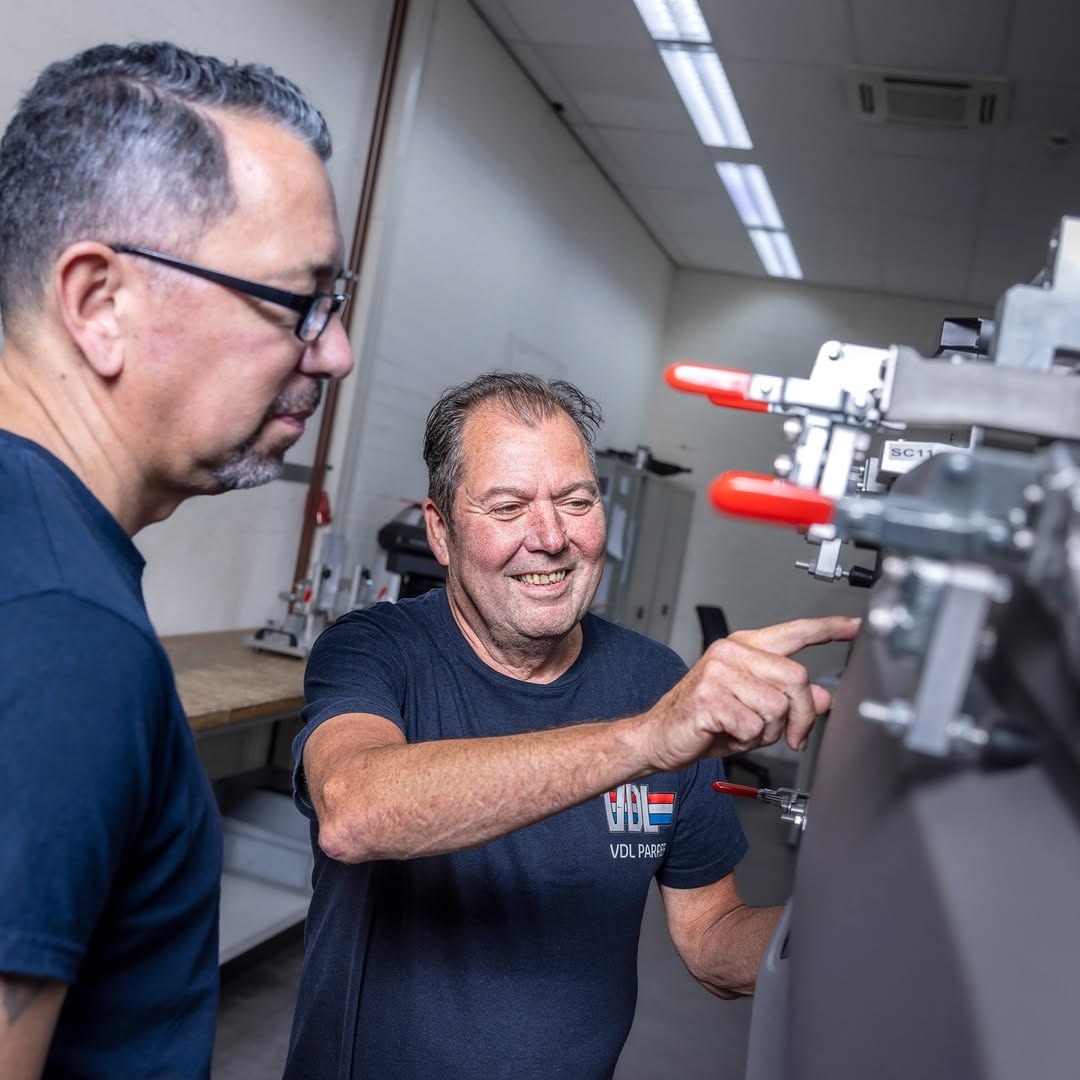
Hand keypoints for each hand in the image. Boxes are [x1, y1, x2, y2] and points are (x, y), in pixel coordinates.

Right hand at [638, 616, 858, 771]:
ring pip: (777, 706)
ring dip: (766, 732)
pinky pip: (753, 726)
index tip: (855, 626)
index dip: (828, 629)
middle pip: (796, 678)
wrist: (658, 737)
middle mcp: (731, 653)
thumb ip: (788, 698)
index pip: (794, 632)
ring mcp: (719, 672)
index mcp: (744, 648)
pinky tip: (727, 735)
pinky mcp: (710, 696)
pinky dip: (746, 741)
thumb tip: (824, 697)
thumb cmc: (703, 721)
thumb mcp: (753, 709)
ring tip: (742, 731)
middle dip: (801, 715)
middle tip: (791, 735)